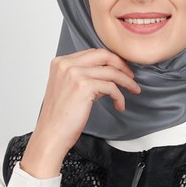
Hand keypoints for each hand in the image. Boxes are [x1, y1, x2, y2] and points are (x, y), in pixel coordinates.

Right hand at [21, 49, 140, 177]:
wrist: (52, 133)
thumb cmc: (60, 116)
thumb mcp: (69, 88)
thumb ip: (85, 77)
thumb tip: (108, 75)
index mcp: (61, 62)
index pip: (93, 53)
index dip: (110, 60)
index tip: (121, 68)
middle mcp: (67, 64)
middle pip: (103, 55)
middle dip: (121, 64)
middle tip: (131, 76)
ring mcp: (75, 74)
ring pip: (111, 71)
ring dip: (126, 81)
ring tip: (133, 90)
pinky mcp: (84, 86)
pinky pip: (111, 87)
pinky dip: (119, 96)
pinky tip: (119, 105)